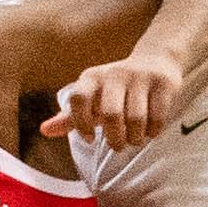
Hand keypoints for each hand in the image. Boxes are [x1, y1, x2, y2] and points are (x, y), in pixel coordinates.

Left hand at [52, 46, 189, 153]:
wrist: (155, 60)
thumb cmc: (115, 89)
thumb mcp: (92, 99)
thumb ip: (70, 117)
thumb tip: (44, 131)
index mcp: (91, 78)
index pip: (78, 99)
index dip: (82, 123)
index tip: (90, 138)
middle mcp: (114, 74)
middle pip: (110, 114)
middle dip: (115, 138)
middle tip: (118, 145)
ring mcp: (140, 77)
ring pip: (136, 119)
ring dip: (135, 138)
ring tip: (135, 139)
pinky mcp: (163, 83)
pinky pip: (157, 116)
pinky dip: (153, 131)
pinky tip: (151, 131)